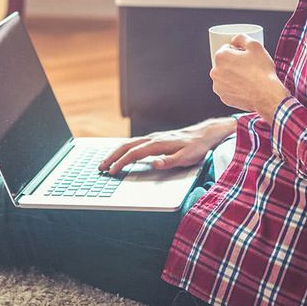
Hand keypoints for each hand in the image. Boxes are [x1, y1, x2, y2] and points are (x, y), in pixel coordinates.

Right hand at [97, 119, 232, 175]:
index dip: (121, 162)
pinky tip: (122, 154)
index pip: (134, 153)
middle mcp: (153, 138)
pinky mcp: (156, 139)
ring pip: (129, 143)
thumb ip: (170, 161)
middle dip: (112, 156)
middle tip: (100, 167)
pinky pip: (135, 143)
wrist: (206, 134)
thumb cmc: (197, 147)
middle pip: (126, 146)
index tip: (112, 171)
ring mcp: (154, 137)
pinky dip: (124, 148)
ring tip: (106, 162)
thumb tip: (154, 163)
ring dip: (116, 152)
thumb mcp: (187, 157)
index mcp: (158, 144)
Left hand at [210, 33, 289, 120]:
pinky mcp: (224, 98)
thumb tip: (234, 40)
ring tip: (248, 78)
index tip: (247, 57)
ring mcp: (218, 86)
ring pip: (225, 76)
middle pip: (225, 63)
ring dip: (233, 75)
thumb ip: (241, 37)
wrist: (267, 95)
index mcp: (221, 57)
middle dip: (234, 63)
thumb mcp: (255, 45)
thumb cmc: (262, 72)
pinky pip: (228, 89)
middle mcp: (215, 71)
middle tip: (249, 67)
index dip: (239, 51)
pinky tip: (245, 87)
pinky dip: (235, 87)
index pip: (227, 49)